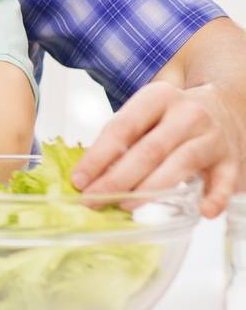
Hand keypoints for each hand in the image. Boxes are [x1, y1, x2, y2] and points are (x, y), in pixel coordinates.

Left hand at [72, 80, 245, 216]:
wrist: (226, 107)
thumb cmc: (172, 117)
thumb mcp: (145, 116)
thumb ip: (121, 141)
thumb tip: (87, 177)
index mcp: (158, 97)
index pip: (122, 128)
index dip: (98, 157)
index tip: (79, 181)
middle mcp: (187, 114)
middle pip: (149, 150)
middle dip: (118, 179)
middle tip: (94, 200)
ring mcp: (212, 136)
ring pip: (181, 164)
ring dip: (151, 189)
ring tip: (125, 206)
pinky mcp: (231, 159)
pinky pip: (225, 181)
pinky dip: (215, 197)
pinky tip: (203, 211)